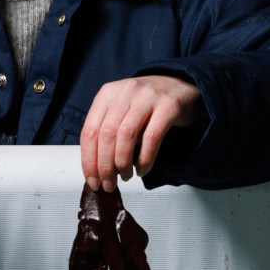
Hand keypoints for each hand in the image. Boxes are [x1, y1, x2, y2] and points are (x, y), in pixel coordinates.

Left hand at [80, 75, 203, 191]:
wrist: (181, 84)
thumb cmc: (147, 103)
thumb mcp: (122, 109)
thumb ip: (108, 131)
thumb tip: (97, 167)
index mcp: (108, 93)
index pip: (89, 131)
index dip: (89, 160)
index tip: (92, 180)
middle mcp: (125, 92)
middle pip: (106, 135)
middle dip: (105, 166)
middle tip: (108, 184)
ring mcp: (147, 97)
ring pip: (126, 136)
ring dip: (123, 163)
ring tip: (126, 176)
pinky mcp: (168, 106)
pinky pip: (152, 137)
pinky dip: (145, 158)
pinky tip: (142, 169)